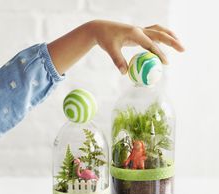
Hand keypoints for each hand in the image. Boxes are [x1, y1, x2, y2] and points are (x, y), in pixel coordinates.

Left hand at [48, 20, 183, 74]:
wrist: (101, 29)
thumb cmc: (106, 39)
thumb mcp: (111, 50)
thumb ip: (118, 60)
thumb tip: (125, 73)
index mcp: (135, 33)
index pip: (151, 44)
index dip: (160, 53)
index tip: (166, 63)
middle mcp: (140, 30)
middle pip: (160, 34)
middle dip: (173, 41)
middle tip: (183, 50)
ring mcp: (140, 30)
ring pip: (159, 31)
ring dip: (170, 36)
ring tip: (179, 44)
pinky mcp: (139, 32)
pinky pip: (153, 34)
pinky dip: (161, 38)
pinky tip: (165, 44)